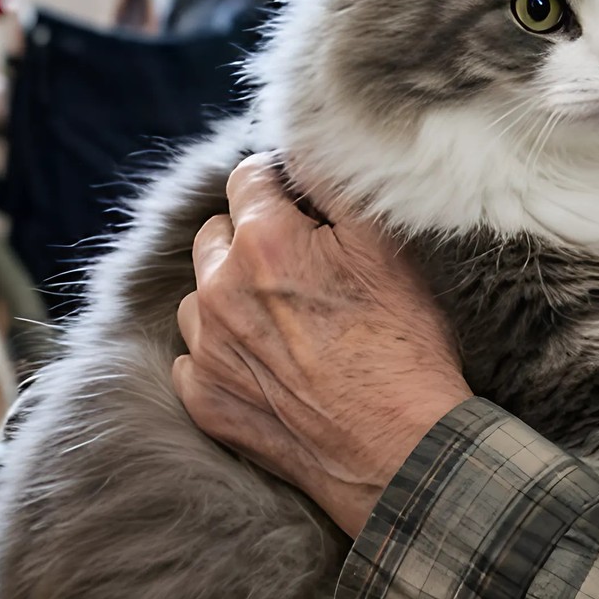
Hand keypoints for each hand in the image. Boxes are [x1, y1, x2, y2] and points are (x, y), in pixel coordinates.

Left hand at [173, 156, 470, 533]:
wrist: (401, 451)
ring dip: (232, 296)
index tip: (307, 211)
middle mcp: (219, 290)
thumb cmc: (404, 346)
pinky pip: (195, 357)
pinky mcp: (205, 401)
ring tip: (288, 321)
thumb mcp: (386, 247)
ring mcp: (206, 350)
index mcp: (262, 241)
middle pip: (216, 234)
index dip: (280, 188)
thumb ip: (335, 183)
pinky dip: (224, 353)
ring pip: (201, 295)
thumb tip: (305, 146)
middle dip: (252, 238)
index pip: (246, 177)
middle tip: (305, 270)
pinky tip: (271, 363)